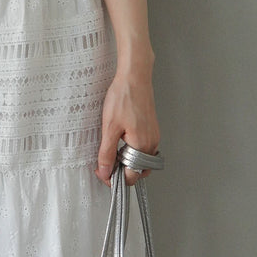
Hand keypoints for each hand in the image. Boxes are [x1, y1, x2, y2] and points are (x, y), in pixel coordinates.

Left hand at [96, 67, 159, 186]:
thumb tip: (105, 172)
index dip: (115, 179)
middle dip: (121, 173)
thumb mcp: (109, 128)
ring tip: (112, 154)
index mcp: (142, 146)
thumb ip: (107, 153)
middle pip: (138, 172)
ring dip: (127, 163)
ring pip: (141, 161)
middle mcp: (151, 144)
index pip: (131, 177)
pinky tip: (121, 144)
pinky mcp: (152, 131)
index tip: (102, 173)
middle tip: (105, 166)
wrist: (135, 77)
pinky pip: (144, 150)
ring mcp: (154, 137)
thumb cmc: (124, 97)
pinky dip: (132, 153)